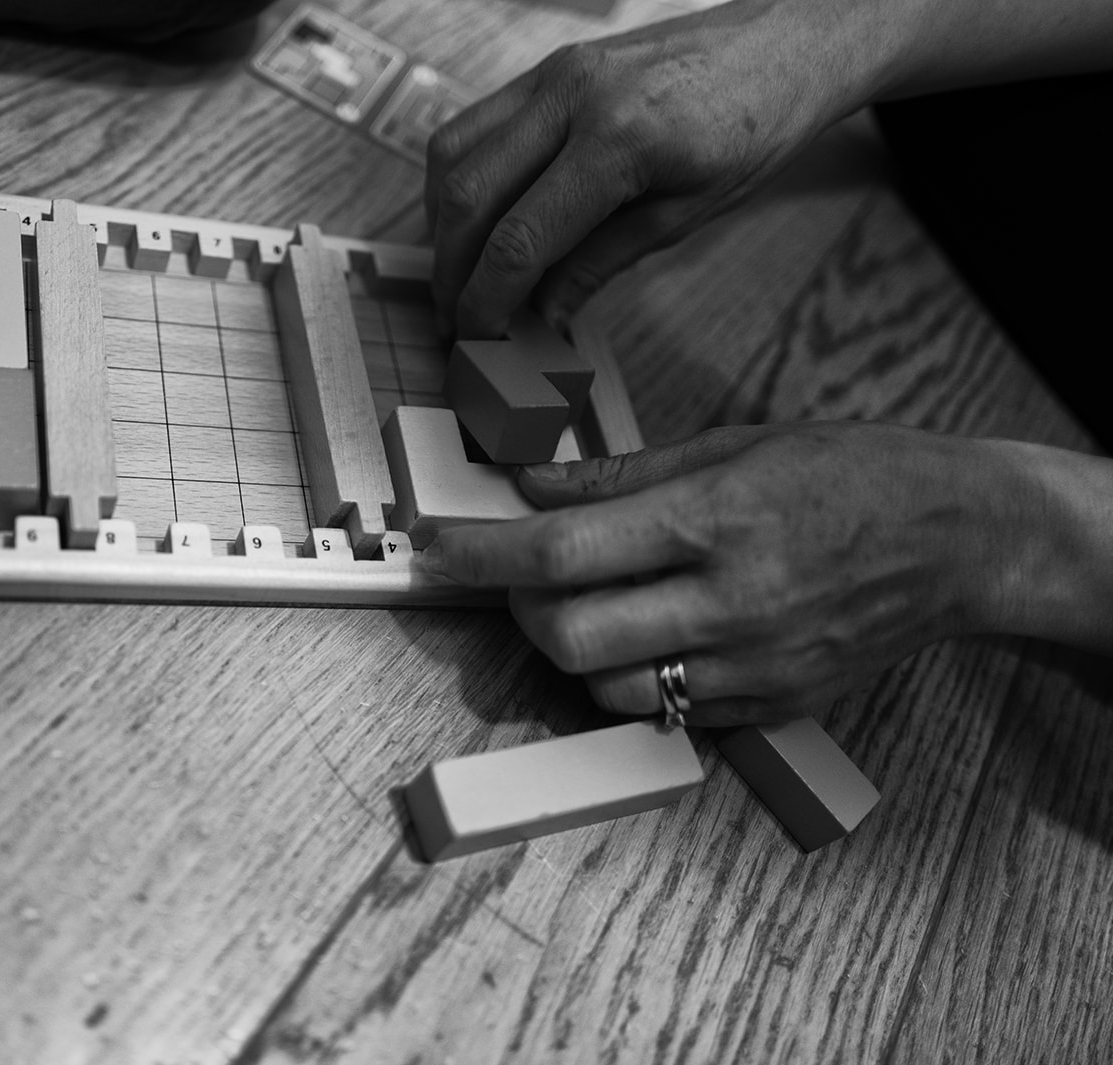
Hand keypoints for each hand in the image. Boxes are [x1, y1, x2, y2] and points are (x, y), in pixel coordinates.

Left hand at [422, 422, 1033, 724]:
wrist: (963, 542)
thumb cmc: (851, 474)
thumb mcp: (735, 444)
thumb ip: (622, 477)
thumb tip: (530, 489)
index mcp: (713, 521)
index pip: (559, 553)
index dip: (477, 553)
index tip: (432, 545)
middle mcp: (728, 604)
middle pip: (566, 638)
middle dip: (517, 608)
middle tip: (521, 573)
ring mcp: (751, 668)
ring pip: (606, 690)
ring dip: (571, 649)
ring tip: (590, 602)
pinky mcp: (769, 708)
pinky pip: (666, 713)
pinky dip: (633, 677)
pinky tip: (649, 633)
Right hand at [425, 0, 870, 337]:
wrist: (781, 43)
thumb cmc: (752, 127)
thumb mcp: (685, 214)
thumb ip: (600, 263)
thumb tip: (539, 315)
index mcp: (620, 138)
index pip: (521, 237)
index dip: (488, 299)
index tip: (478, 337)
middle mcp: (572, 95)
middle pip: (470, 195)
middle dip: (452, 269)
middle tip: (456, 319)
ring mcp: (551, 72)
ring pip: (452, 154)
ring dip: (443, 224)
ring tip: (459, 274)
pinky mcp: (545, 67)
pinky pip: (473, 125)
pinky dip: (458, 180)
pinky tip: (474, 221)